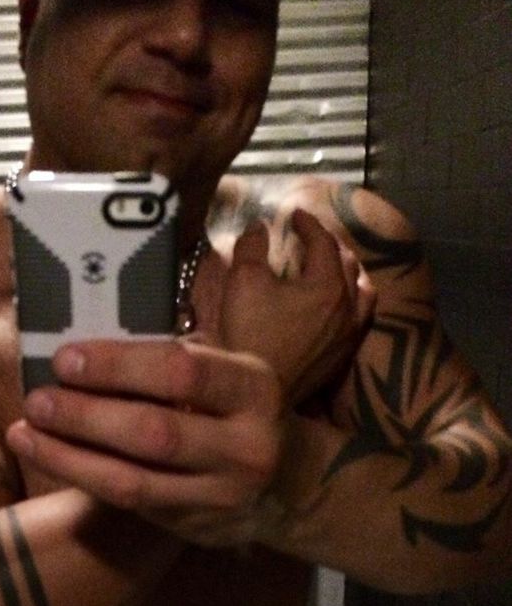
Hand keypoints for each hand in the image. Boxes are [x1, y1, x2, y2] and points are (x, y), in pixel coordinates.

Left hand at [5, 340, 286, 546]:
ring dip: (69, 457)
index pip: (182, 372)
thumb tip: (88, 351)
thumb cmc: (238, 408)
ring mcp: (221, 495)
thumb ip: (173, 359)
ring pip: (133, 481)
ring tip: (24, 433)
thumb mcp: (225, 371)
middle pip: (154, 432)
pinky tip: (50, 456)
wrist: (286, 484)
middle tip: (37, 399)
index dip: (118, 365)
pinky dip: (83, 478)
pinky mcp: (194, 527)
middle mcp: (246, 446)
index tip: (65, 358)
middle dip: (85, 415)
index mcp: (254, 390)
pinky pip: (129, 503)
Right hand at [222, 209, 375, 405]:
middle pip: (349, 264)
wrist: (258, 391)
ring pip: (363, 292)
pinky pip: (359, 319)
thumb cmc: (249, 334)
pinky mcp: (343, 356)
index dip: (308, 224)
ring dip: (349, 273)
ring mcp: (349, 334)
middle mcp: (348, 306)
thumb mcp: (242, 281)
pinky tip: (337, 306)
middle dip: (330, 244)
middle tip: (312, 237)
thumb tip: (260, 226)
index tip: (294, 214)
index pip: (323, 242)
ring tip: (335, 268)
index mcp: (328, 283)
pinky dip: (351, 301)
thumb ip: (252, 246)